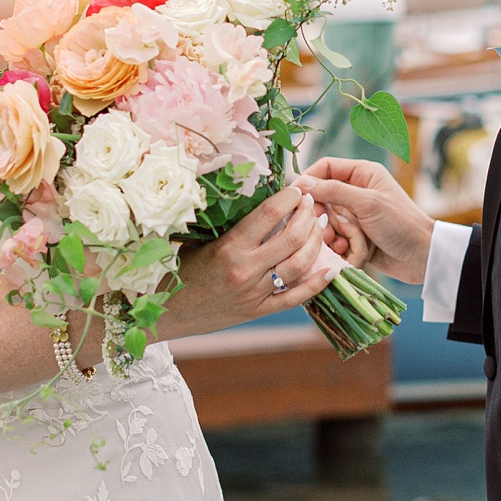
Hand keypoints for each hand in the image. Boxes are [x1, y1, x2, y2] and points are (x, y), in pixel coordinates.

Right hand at [154, 187, 336, 340]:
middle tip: (313, 203)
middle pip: (291, 238)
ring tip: (321, 224)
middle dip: (307, 216)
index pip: (269, 214)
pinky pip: (296, 297)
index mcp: (229, 248)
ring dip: (316, 242)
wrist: (167, 312)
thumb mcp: (198, 240)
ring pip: (299, 265)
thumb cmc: (178, 269)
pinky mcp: (259, 311)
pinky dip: (317, 282)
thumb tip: (252, 192)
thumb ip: (225, 222)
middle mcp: (245, 270)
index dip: (288, 198)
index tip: (296, 188)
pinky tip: (332, 267)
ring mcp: (255, 294)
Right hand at [296, 158, 435, 284]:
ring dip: (331, 233)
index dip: (309, 179)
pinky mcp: (354, 236)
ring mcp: (355, 215)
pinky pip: (335, 238)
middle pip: (321, 197)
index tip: (297, 197)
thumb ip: (334, 190)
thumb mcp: (367, 203)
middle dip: (322, 214)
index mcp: (362, 174)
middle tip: (324, 226)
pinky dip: (339, 246)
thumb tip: (302, 183)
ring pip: (326, 220)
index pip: (325, 167)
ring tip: (343, 243)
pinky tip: (348, 252)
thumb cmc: (401, 223)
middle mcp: (356, 192)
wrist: (422, 257)